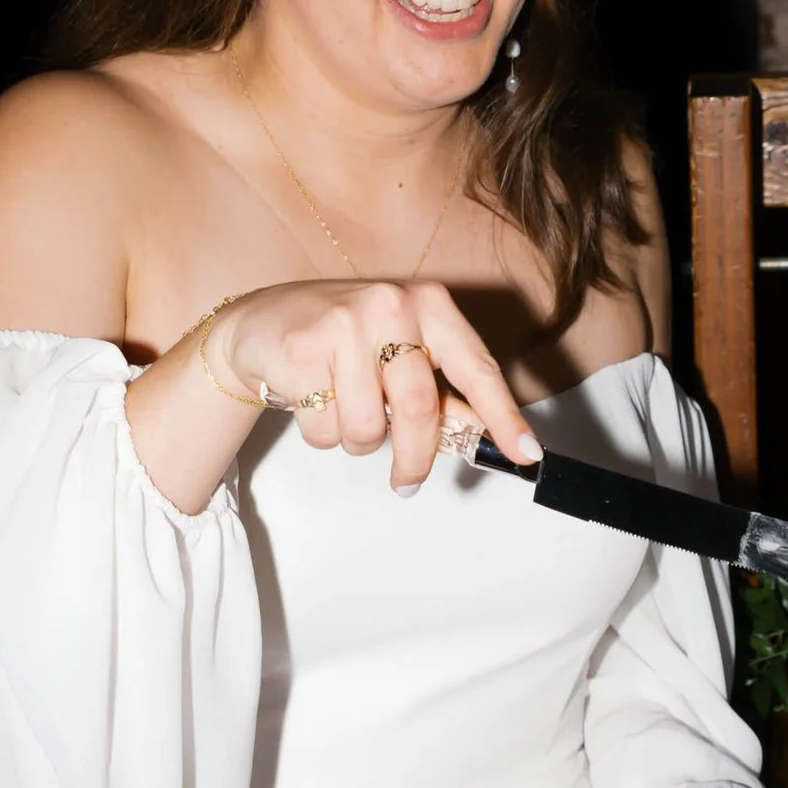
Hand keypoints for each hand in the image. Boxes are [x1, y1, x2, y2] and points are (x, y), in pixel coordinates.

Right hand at [213, 277, 539, 490]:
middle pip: (420, 409)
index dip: (503, 416)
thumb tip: (481, 434)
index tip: (526, 454)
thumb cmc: (341, 340)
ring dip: (358, 441)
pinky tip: (311, 401)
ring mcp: (343, 326)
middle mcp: (390, 306)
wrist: (261, 323)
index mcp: (428, 304)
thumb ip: (438, 388)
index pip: (476, 368)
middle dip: (416, 459)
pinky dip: (322, 434)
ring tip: (342, 411)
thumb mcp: (398, 349)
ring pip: (368, 429)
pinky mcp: (301, 352)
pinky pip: (325, 430)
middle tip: (406, 484)